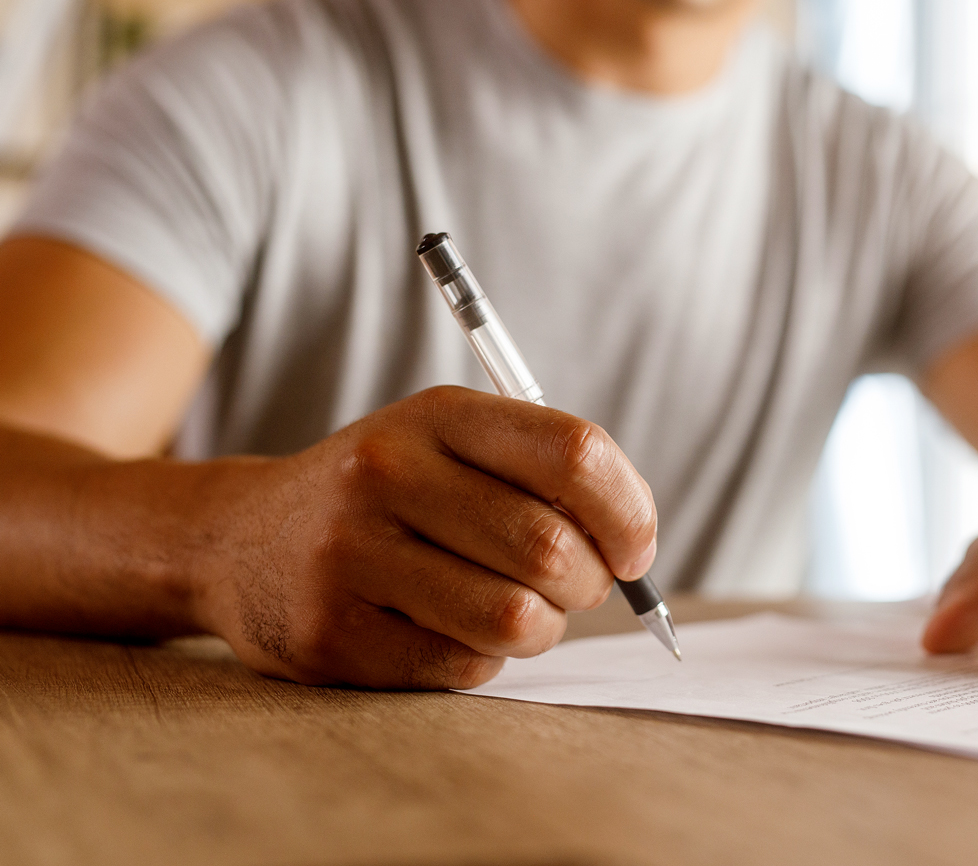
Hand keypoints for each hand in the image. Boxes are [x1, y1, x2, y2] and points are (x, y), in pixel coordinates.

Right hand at [189, 386, 656, 688]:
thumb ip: (544, 475)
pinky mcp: (330, 634)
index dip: (629, 512)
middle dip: (588, 585)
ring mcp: (351, 555)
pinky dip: (482, 659)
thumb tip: (636, 546)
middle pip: (552, 548)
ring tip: (518, 612)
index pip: (575, 454)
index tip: (634, 549)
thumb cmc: (386, 497)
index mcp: (437, 414)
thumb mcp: (450, 446)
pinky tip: (451, 631)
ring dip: (541, 629)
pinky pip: (463, 667)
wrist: (236, 540)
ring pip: (515, 619)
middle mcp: (388, 472)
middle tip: (572, 587)